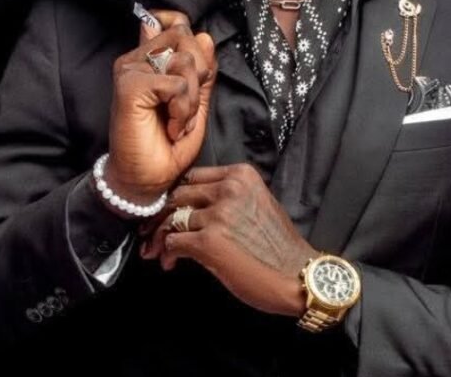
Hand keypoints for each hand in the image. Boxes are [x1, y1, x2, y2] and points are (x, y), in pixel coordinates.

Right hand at [105, 10, 216, 207]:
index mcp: (150, 58)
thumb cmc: (168, 144)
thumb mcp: (195, 102)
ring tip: (178, 120)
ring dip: (191, 98)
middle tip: (186, 106)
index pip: (178, 22)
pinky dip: (183, 109)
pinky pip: (176, 83)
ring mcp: (130, 69)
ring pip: (184, 60)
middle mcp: (136, 58)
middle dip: (199, 74)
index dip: (194, 42)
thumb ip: (200, 70)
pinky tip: (172, 126)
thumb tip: (204, 36)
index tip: (194, 77)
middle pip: (186, 36)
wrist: (147, 179)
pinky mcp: (129, 84)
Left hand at [140, 164, 317, 316]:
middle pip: (178, 194)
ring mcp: (217, 214)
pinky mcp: (208, 241)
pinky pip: (173, 241)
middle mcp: (228, 189)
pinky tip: (171, 262)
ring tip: (156, 251)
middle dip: (162, 215)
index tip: (170, 209)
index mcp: (241, 175)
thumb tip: (195, 208)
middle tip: (152, 231)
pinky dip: (168, 253)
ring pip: (172, 218)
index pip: (194, 177)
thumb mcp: (259, 203)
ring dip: (160, 237)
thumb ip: (230, 197)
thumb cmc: (280, 246)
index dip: (178, 195)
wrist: (297, 274)